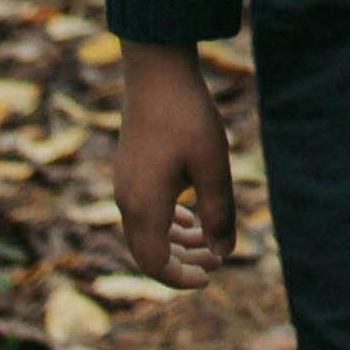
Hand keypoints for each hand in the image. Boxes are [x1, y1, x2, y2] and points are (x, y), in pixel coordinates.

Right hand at [115, 42, 236, 283]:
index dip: (181, 278)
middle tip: (216, 262)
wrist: (156, 71)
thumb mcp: (212, 166)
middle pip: (148, 252)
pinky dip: (168, 223)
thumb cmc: (187, 116)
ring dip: (177, 243)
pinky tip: (191, 218)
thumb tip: (223, 252)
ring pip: (147, 232)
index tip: (210, 277)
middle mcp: (127, 200)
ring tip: (210, 242)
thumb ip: (218, 212)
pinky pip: (145, 212)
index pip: (154, 263)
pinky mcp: (130, 170)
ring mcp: (125, 184)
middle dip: (182, 264)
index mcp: (144, 206)